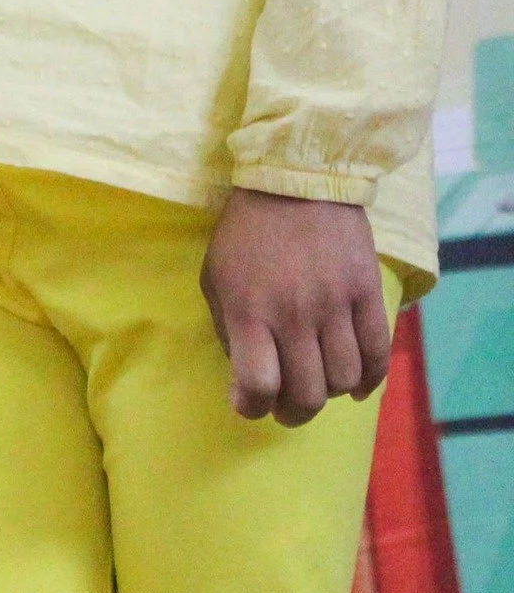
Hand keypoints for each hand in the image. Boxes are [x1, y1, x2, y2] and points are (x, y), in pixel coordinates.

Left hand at [201, 187, 389, 426]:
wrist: (296, 180)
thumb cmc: (245, 231)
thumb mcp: (215, 274)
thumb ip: (227, 326)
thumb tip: (244, 375)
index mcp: (248, 308)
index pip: (257, 383)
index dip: (252, 406)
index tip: (249, 404)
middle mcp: (293, 313)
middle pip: (307, 392)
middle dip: (293, 412)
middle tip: (286, 409)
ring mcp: (335, 305)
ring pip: (343, 380)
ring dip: (329, 394)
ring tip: (316, 385)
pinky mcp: (367, 294)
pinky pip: (377, 355)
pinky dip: (370, 381)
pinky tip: (356, 387)